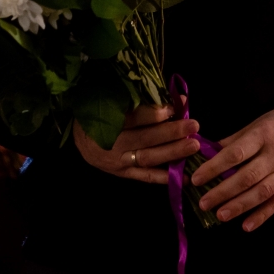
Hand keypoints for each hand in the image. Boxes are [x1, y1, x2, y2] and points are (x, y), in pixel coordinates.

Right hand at [74, 102, 199, 183]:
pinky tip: (183, 176)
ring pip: (147, 158)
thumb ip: (135, 99)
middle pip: (145, 138)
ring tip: (193, 146)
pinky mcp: (122, 173)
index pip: (133, 118)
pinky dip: (163, 177)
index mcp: (107, 121)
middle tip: (193, 125)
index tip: (174, 107)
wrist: (80, 138)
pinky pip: (144, 176)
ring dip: (172, 153)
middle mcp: (113, 144)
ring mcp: (118, 161)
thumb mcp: (109, 100)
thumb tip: (167, 96)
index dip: (154, 113)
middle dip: (171, 132)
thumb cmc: (98, 113)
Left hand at [192, 106, 273, 231]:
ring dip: (239, 206)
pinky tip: (246, 226)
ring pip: (261, 192)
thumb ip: (233, 141)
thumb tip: (205, 154)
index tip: (196, 178)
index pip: (235, 154)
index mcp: (262, 135)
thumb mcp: (256, 125)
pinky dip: (261, 216)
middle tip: (203, 203)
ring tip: (220, 215)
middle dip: (223, 191)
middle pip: (247, 176)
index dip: (214, 167)